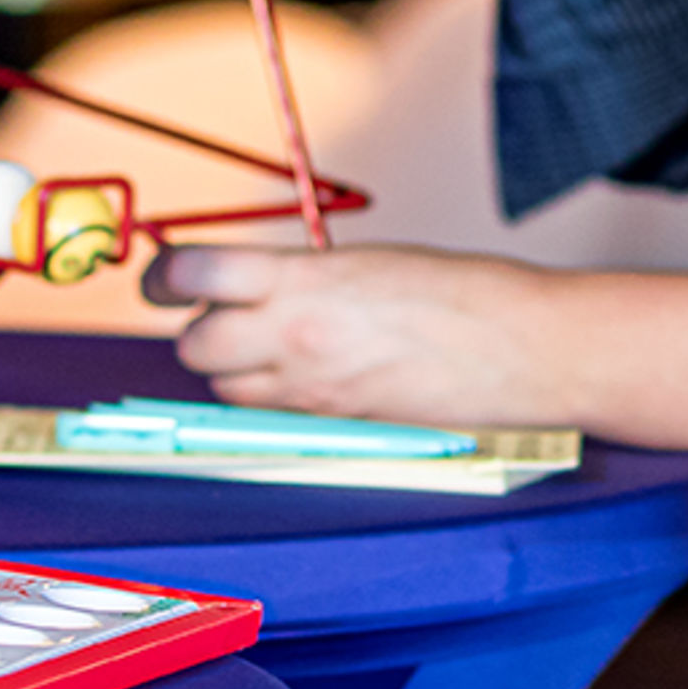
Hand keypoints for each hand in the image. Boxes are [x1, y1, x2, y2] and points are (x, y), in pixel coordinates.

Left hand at [146, 240, 558, 428]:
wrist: (523, 349)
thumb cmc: (464, 294)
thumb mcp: (368, 262)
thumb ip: (299, 276)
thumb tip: (252, 284)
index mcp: (304, 281)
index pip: (192, 276)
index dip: (164, 276)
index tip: (164, 275)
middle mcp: (296, 338)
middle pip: (194, 345)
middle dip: (199, 331)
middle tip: (223, 313)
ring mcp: (312, 390)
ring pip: (225, 388)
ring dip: (233, 368)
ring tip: (275, 346)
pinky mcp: (334, 425)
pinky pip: (271, 415)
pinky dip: (271, 398)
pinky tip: (307, 376)